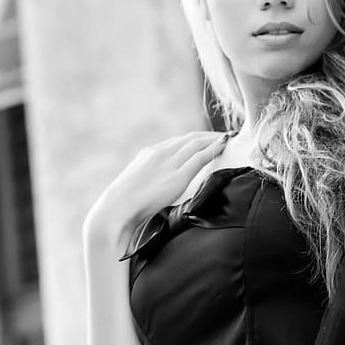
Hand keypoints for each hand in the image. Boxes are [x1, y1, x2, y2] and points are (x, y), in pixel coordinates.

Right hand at [84, 129, 228, 245]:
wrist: (117, 209)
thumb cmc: (125, 204)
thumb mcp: (139, 184)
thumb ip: (152, 180)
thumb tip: (160, 187)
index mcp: (149, 154)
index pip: (178, 141)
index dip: (195, 139)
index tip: (207, 139)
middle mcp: (159, 153)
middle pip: (189, 138)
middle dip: (207, 136)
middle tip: (224, 135)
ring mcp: (168, 162)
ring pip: (197, 144)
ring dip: (214, 139)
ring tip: (228, 138)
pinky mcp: (177, 176)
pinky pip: (199, 157)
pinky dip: (213, 149)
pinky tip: (223, 145)